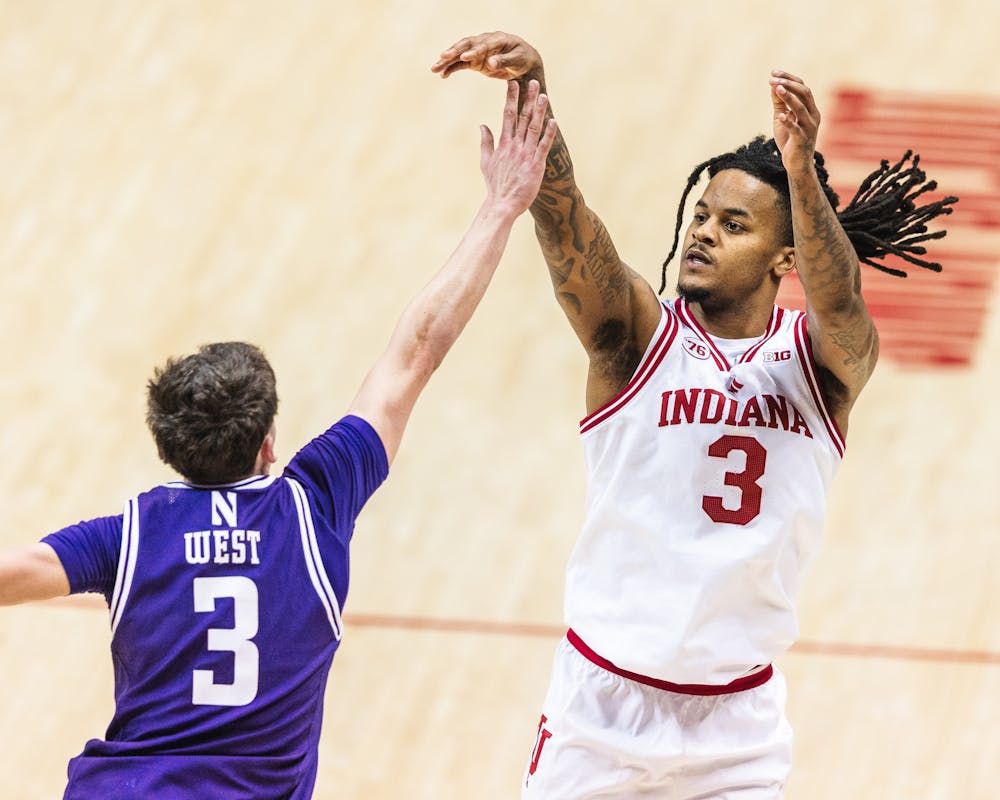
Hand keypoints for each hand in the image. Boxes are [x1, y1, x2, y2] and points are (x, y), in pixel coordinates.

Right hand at [431, 31, 541, 79]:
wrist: (524, 64)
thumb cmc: (523, 59)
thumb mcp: (517, 60)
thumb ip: (504, 61)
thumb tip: (489, 63)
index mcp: (497, 39)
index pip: (483, 44)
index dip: (474, 50)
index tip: (464, 57)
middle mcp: (485, 42)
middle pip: (466, 45)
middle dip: (454, 51)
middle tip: (442, 57)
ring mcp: (479, 51)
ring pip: (460, 54)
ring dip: (447, 60)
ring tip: (434, 68)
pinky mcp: (476, 61)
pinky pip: (461, 64)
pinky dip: (452, 68)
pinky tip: (443, 75)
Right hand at [480, 80, 557, 216]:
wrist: (502, 205)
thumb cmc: (495, 186)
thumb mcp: (486, 162)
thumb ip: (486, 142)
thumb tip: (482, 125)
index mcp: (503, 144)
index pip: (507, 115)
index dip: (511, 98)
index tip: (514, 83)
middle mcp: (514, 146)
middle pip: (522, 117)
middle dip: (527, 98)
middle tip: (533, 81)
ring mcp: (526, 155)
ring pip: (534, 128)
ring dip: (539, 111)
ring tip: (544, 95)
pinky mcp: (536, 165)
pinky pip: (544, 146)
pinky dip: (549, 133)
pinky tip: (553, 121)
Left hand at [769, 70, 820, 172]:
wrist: (796, 164)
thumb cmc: (789, 140)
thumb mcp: (782, 118)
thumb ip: (779, 103)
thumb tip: (773, 85)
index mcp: (810, 108)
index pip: (802, 87)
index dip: (789, 78)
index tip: (773, 72)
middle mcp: (813, 115)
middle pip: (804, 93)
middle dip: (788, 84)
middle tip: (772, 79)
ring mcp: (809, 128)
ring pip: (801, 108)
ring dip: (788, 97)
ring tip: (776, 88)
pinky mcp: (802, 140)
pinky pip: (796, 129)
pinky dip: (788, 121)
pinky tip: (780, 116)